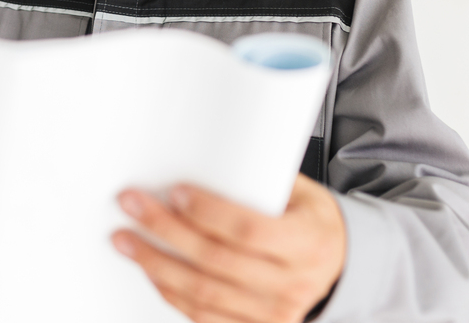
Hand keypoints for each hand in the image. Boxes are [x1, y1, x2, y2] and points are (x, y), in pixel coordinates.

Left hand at [112, 174, 345, 322]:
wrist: (340, 265)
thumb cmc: (313, 221)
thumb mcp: (303, 193)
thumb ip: (262, 182)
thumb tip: (208, 162)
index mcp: (307, 242)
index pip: (249, 229)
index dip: (208, 212)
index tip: (176, 192)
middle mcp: (292, 283)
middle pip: (216, 260)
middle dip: (167, 231)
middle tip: (134, 206)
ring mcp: (274, 313)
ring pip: (204, 292)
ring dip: (157, 265)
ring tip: (128, 240)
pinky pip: (204, 316)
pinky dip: (172, 294)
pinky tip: (151, 272)